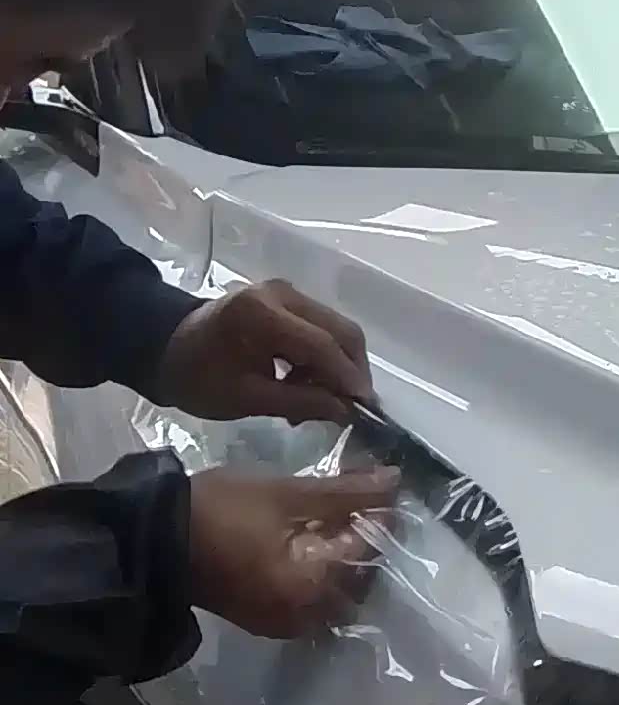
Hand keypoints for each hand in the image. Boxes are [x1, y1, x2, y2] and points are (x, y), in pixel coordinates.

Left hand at [159, 282, 373, 425]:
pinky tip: (307, 384)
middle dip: (351, 371)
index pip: (322, 345)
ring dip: (336, 366)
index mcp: (263, 314)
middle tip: (351, 408)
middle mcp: (282, 293)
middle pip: (339, 330)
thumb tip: (347, 412)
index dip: (348, 378)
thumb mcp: (247, 399)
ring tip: (321, 402)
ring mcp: (285, 292)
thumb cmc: (198, 378)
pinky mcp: (285, 299)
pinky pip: (319, 327)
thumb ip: (301, 403)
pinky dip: (322, 357)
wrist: (165, 348)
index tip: (366, 410)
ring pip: (334, 328)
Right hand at [188, 466, 396, 639]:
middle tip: (364, 497)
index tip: (383, 482)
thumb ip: (346, 492)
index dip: (382, 512)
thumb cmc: (221, 511)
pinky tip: (316, 543)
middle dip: (368, 536)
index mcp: (316, 584)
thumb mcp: (288, 493)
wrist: (153, 543)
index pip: (372, 547)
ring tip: (342, 517)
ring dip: (348, 556)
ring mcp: (288, 624)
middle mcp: (309, 615)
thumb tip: (394, 481)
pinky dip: (324, 573)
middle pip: (362, 576)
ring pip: (341, 591)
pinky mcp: (270, 622)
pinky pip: (315, 601)